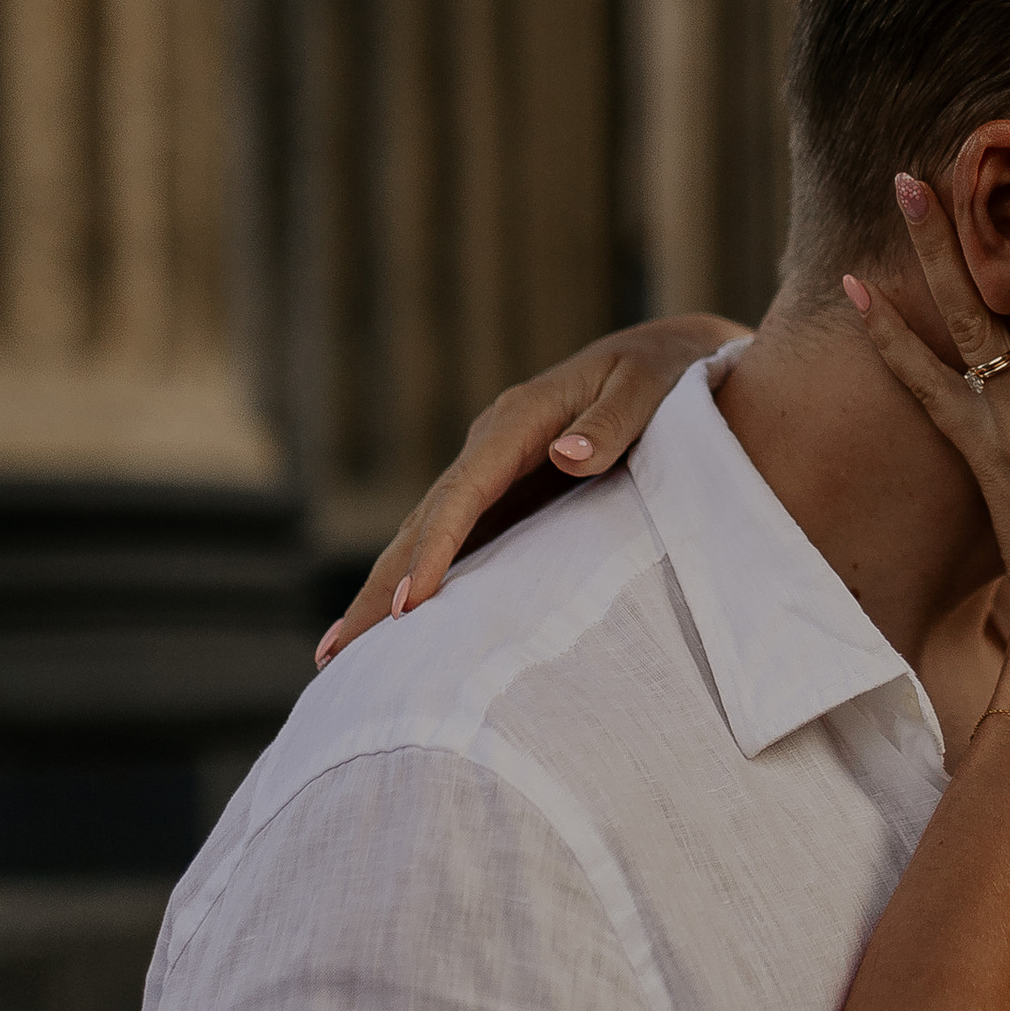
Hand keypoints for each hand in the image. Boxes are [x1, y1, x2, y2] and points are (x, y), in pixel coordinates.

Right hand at [312, 314, 743, 663]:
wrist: (673, 357)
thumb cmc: (667, 376)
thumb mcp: (651, 389)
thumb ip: (613, 422)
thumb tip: (566, 455)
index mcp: (520, 420)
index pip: (463, 495)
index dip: (432, 551)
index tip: (409, 608)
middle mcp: (492, 441)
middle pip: (423, 520)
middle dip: (380, 586)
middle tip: (336, 653)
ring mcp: (495, 465)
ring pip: (426, 530)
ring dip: (385, 588)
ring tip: (341, 653)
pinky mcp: (507, 487)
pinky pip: (454, 535)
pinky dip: (420, 575)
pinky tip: (399, 620)